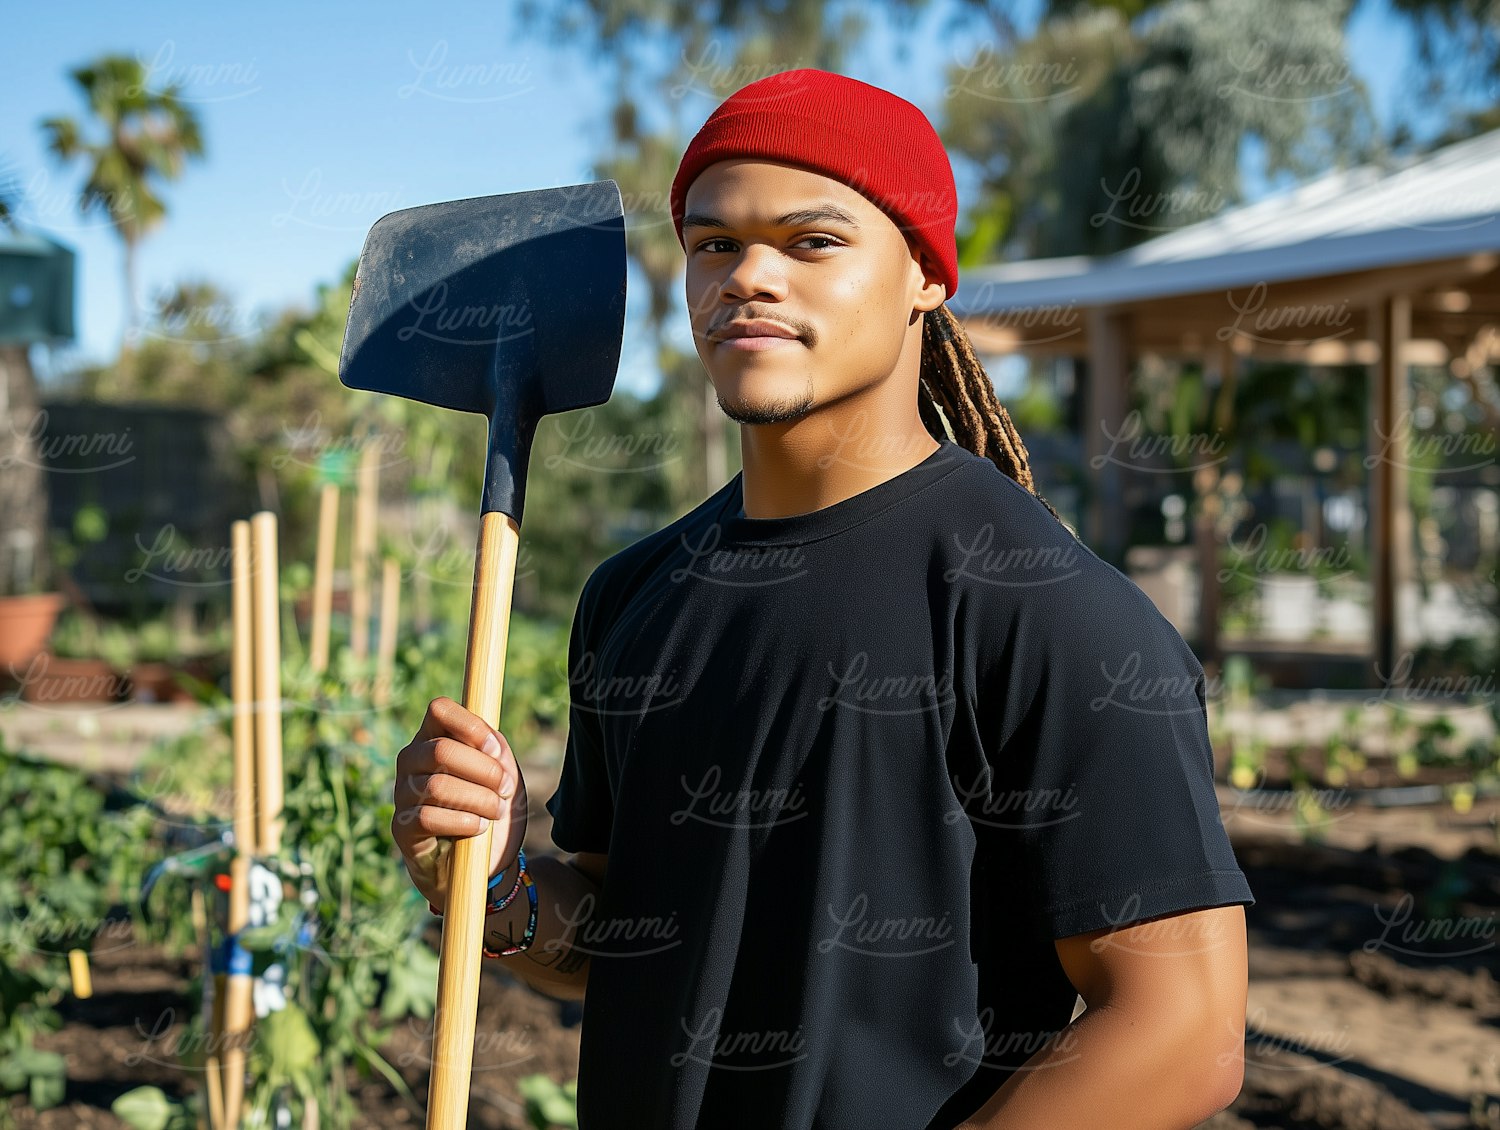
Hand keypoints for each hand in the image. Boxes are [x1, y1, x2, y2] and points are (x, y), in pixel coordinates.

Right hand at [392, 696, 527, 912]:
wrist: (484, 860)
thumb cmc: (491, 808)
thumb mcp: (503, 774)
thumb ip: (496, 751)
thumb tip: (490, 743)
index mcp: (434, 737)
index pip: (439, 710)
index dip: (470, 726)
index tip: (496, 750)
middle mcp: (411, 760)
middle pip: (441, 750)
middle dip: (484, 771)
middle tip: (506, 789)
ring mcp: (402, 792)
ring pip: (437, 786)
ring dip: (479, 800)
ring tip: (496, 811)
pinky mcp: (401, 827)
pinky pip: (427, 817)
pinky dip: (462, 822)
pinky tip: (478, 828)